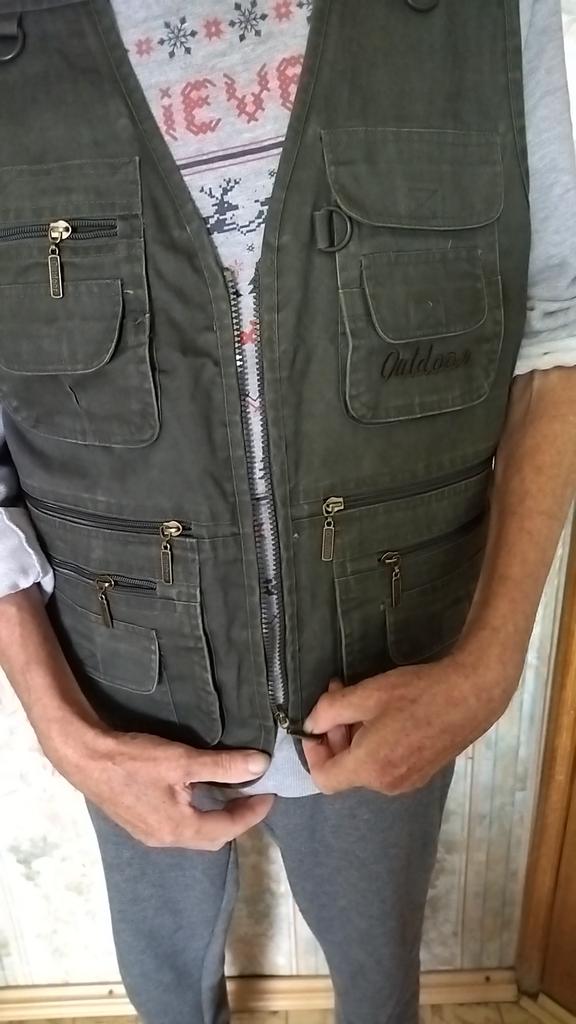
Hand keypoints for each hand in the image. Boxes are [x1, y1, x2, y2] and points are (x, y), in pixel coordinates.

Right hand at [54, 727, 273, 849]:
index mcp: (179, 829)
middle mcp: (165, 839)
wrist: (85, 758)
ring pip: (194, 833)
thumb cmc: (134, 760)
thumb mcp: (183, 760)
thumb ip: (223, 766)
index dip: (253, 813)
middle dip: (236, 819)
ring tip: (230, 791)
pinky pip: (178, 825)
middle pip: (212, 837)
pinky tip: (197, 792)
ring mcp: (149, 833)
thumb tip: (261, 766)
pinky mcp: (138, 823)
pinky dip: (196, 813)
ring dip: (215, 816)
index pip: (229, 829)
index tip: (269, 795)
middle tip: (252, 794)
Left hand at [303, 649, 514, 794]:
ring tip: (362, 704)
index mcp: (369, 769)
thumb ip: (329, 711)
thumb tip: (310, 725)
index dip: (313, 752)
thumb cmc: (416, 694)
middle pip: (344, 771)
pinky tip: (386, 716)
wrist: (471, 696)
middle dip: (335, 737)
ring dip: (355, 738)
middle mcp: (386, 784)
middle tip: (339, 698)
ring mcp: (407, 782)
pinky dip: (375, 745)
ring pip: (365, 767)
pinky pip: (385, 765)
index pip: (323, 778)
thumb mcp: (366, 695)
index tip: (318, 724)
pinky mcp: (422, 774)